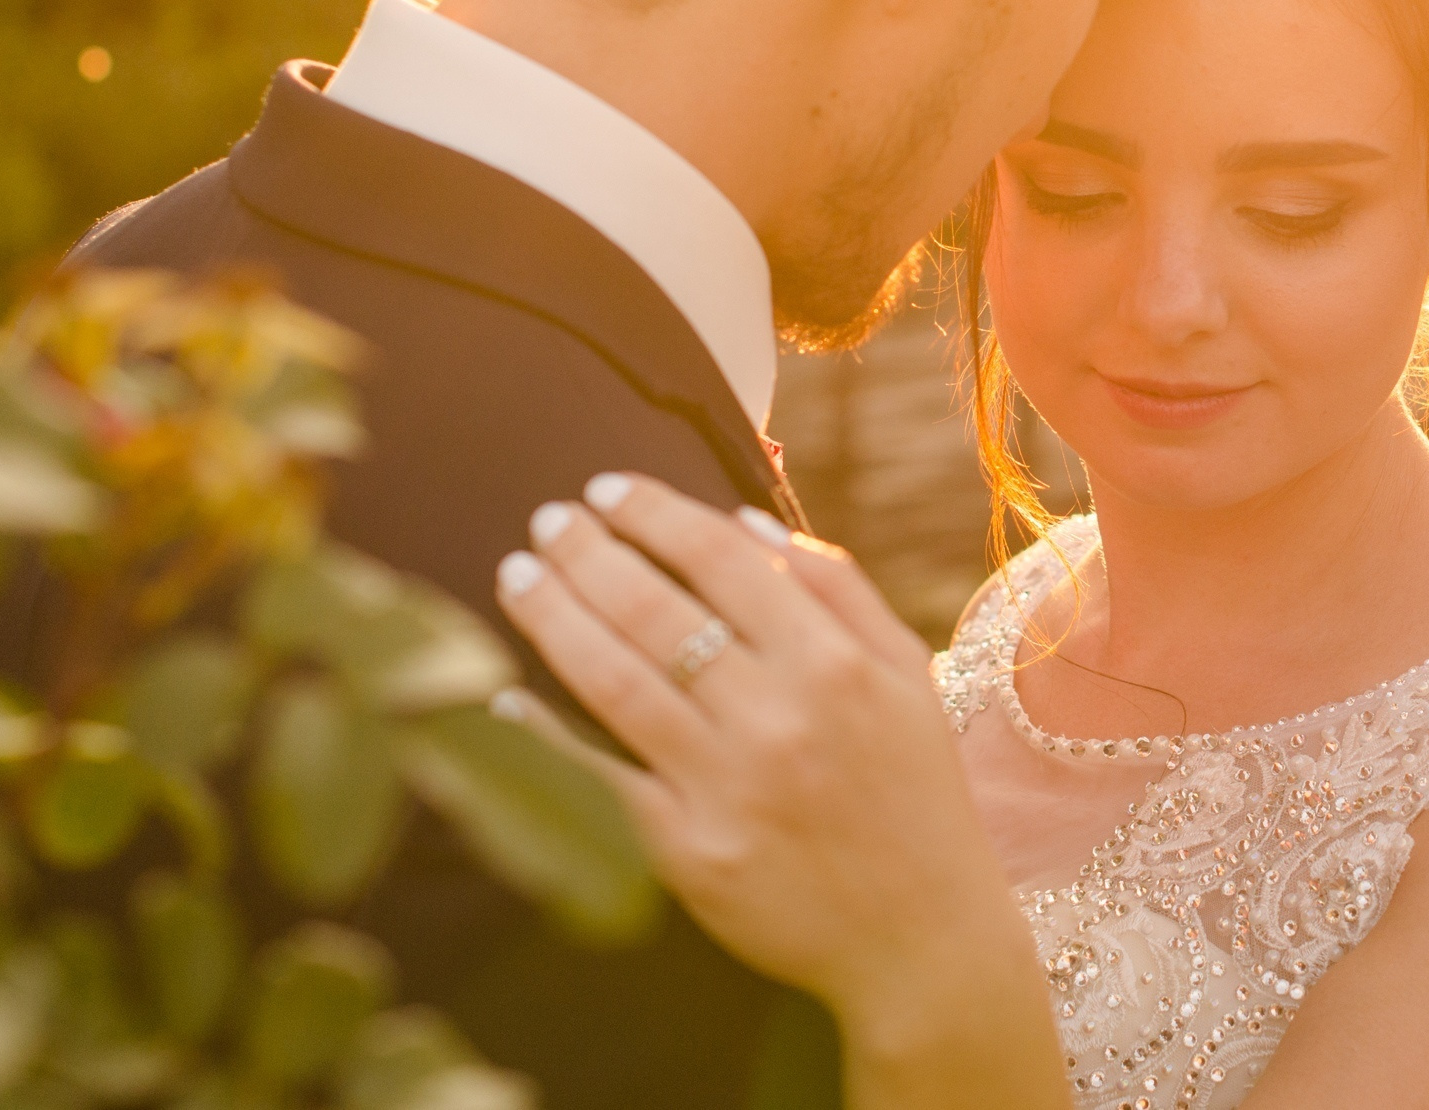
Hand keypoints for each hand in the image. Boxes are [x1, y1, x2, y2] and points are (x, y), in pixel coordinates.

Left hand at [492, 474, 1067, 1109]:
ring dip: (554, 619)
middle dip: (587, 554)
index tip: (606, 490)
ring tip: (517, 577)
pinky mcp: (690, 853)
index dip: (655, 515)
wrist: (921, 937)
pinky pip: (602, 776)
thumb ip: (840, 590)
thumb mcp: (905, 675)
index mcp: (833, 663)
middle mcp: (779, 716)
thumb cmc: (913, 795)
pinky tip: (507, 694)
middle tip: (544, 521)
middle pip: (656, 610)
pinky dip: (547, 732)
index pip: (722, 560)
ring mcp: (729, 786)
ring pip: (616, 682)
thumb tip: (749, 525)